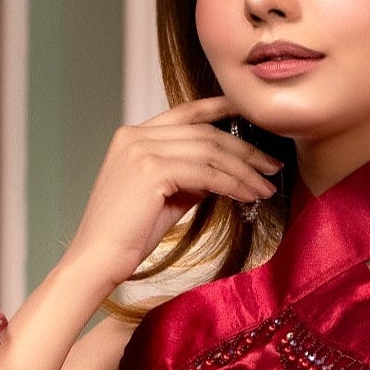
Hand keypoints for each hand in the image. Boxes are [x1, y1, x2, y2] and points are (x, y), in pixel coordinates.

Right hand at [63, 97, 277, 292]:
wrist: (97, 261)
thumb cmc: (126, 237)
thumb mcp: (163, 198)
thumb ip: (188, 177)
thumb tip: (220, 172)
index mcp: (132, 136)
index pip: (185, 113)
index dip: (220, 109)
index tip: (250, 115)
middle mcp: (135, 135)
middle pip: (204, 133)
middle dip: (244, 149)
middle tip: (272, 166)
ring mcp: (141, 150)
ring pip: (209, 151)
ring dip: (244, 170)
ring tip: (266, 187)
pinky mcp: (151, 170)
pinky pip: (205, 173)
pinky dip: (232, 184)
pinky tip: (248, 195)